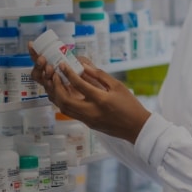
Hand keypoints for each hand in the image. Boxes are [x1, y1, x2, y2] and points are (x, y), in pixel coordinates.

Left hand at [28, 43, 151, 143]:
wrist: (136, 127)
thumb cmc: (130, 105)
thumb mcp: (118, 86)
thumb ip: (100, 76)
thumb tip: (85, 66)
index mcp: (101, 100)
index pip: (79, 85)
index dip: (69, 73)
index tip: (63, 65)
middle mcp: (92, 111)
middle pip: (65, 100)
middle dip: (56, 87)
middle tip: (55, 76)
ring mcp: (88, 120)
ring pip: (64, 109)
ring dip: (57, 96)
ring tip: (57, 84)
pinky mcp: (88, 124)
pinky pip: (70, 113)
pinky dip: (64, 103)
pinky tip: (65, 94)